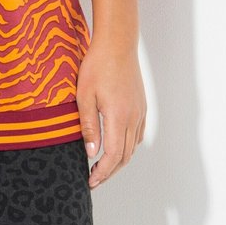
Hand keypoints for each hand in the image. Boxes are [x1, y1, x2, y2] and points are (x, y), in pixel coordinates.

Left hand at [76, 38, 145, 188]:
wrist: (117, 43)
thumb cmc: (97, 65)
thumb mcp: (84, 94)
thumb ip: (88, 125)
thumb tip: (91, 153)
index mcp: (118, 117)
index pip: (113, 155)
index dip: (102, 173)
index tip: (91, 181)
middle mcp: (133, 118)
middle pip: (125, 156)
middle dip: (110, 171)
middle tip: (94, 179)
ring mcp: (140, 112)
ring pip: (133, 146)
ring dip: (119, 160)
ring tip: (103, 166)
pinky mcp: (141, 105)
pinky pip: (138, 134)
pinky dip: (128, 146)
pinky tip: (117, 145)